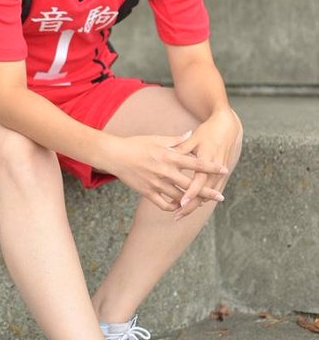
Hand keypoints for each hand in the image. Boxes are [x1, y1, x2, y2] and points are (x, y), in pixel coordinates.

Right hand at [105, 132, 227, 211]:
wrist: (115, 155)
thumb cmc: (137, 144)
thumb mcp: (157, 138)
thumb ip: (176, 139)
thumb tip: (190, 133)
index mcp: (169, 156)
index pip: (195, 163)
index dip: (210, 167)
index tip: (224, 169)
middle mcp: (165, 171)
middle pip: (191, 185)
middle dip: (207, 192)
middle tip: (220, 197)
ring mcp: (156, 184)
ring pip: (179, 197)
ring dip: (191, 202)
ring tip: (202, 205)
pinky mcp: (147, 192)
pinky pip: (164, 204)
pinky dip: (173, 207)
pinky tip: (179, 206)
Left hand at [173, 108, 241, 219]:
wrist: (228, 128)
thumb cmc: (208, 131)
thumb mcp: (194, 138)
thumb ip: (180, 147)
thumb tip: (166, 154)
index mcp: (207, 160)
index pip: (198, 182)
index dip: (190, 193)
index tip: (180, 203)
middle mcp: (215, 170)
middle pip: (203, 194)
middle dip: (190, 207)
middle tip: (176, 216)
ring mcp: (220, 174)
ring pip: (208, 196)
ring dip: (195, 206)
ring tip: (180, 213)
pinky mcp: (222, 176)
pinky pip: (211, 192)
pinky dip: (202, 200)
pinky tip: (191, 205)